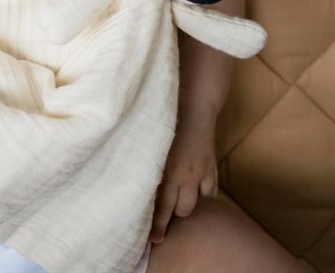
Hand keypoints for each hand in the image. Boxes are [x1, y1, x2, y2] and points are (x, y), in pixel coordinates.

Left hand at [150, 97, 217, 243]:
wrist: (193, 105)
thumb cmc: (166, 121)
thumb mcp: (152, 144)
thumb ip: (146, 164)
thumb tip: (134, 182)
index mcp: (168, 171)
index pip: (163, 206)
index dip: (159, 225)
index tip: (155, 240)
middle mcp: (186, 176)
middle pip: (182, 210)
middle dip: (173, 214)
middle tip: (165, 212)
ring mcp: (202, 173)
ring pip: (196, 203)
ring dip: (187, 204)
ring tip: (179, 200)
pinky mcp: (212, 167)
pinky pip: (210, 192)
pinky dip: (204, 195)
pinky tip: (196, 191)